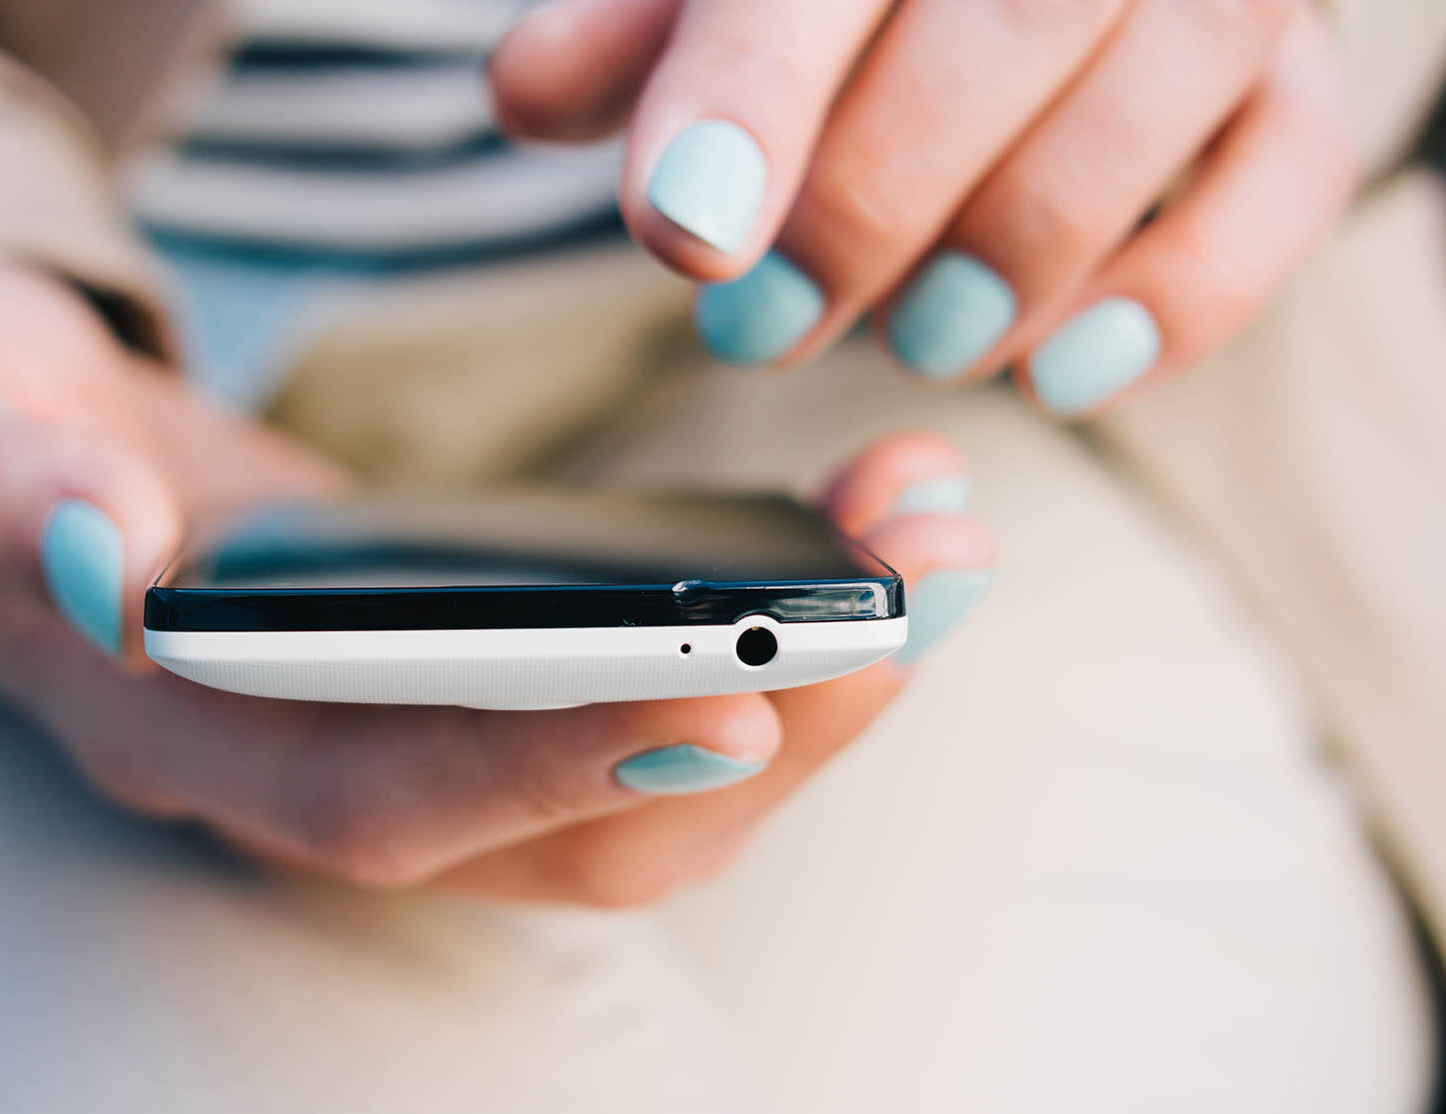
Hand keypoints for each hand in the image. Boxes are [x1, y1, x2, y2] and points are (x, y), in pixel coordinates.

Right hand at [0, 259, 991, 905]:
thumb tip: (93, 549)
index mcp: (176, 733)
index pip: (382, 795)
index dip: (550, 766)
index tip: (731, 694)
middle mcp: (301, 774)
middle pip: (557, 831)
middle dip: (754, 732)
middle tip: (913, 598)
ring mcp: (386, 738)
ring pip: (625, 791)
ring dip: (801, 698)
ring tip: (931, 556)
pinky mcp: (451, 680)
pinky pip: (632, 709)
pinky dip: (762, 645)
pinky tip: (855, 544)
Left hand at [493, 0, 1356, 414]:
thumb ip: (634, 32)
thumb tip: (530, 91)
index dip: (748, 96)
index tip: (689, 235)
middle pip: (996, 34)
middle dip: (865, 209)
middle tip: (764, 324)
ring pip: (1146, 102)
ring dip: (1009, 254)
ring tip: (910, 337)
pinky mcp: (1290, 81)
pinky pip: (1284, 180)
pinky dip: (1178, 295)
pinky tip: (1062, 373)